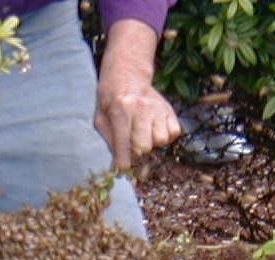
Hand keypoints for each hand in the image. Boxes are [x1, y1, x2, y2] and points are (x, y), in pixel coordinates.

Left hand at [94, 19, 180, 169]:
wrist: (127, 74)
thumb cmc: (110, 99)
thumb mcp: (100, 117)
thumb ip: (109, 140)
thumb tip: (116, 166)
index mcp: (121, 110)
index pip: (124, 142)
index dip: (123, 161)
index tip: (122, 171)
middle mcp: (142, 108)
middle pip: (144, 146)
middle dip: (136, 150)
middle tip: (131, 142)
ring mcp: (158, 108)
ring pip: (161, 141)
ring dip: (151, 142)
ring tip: (143, 133)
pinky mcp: (169, 109)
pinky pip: (173, 134)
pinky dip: (165, 136)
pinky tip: (154, 129)